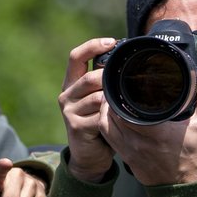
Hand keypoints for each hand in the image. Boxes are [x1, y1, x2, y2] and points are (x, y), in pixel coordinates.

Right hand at [59, 38, 117, 182]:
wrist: (90, 155)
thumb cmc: (99, 122)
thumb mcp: (100, 99)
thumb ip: (107, 83)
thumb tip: (129, 62)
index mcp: (72, 83)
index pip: (76, 57)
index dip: (93, 46)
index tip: (112, 41)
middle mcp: (66, 94)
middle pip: (89, 78)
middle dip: (110, 80)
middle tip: (126, 85)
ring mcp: (69, 111)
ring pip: (97, 97)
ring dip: (114, 101)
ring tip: (125, 105)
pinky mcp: (76, 127)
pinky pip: (99, 116)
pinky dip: (112, 117)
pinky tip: (119, 119)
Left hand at [101, 66, 196, 185]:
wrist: (183, 186)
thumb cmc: (194, 156)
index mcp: (155, 131)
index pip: (126, 107)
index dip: (120, 92)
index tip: (124, 79)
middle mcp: (137, 141)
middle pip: (112, 113)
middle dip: (112, 97)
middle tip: (117, 84)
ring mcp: (128, 150)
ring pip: (105, 124)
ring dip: (106, 110)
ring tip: (113, 97)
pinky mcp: (125, 157)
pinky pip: (107, 136)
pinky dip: (106, 123)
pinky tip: (112, 115)